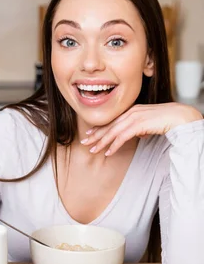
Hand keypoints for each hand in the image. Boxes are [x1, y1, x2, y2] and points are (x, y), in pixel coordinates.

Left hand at [80, 103, 202, 155]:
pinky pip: (123, 136)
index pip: (112, 120)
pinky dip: (114, 145)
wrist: (178, 116)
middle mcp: (130, 112)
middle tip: (85, 143)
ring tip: (93, 150)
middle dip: (96, 135)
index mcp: (132, 110)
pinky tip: (109, 152)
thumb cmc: (166, 119)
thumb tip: (138, 134)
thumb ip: (142, 127)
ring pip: (113, 132)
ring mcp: (134, 118)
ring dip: (102, 142)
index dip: (100, 128)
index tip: (90, 134)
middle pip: (109, 126)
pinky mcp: (139, 124)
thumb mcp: (150, 123)